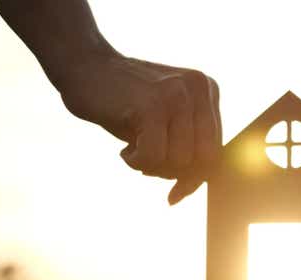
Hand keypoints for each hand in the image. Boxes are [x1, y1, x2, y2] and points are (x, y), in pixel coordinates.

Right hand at [56, 53, 220, 204]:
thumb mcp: (164, 121)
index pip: (216, 148)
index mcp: (208, 90)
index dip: (197, 176)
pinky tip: (124, 151)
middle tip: (146, 163)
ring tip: (133, 149)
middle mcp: (199, 88)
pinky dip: (136, 162)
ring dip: (153, 167)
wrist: (83, 67)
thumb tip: (191, 186)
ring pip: (180, 161)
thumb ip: (186, 145)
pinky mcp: (152, 105)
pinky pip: (154, 156)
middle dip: (175, 173)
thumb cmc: (124, 103)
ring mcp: (177, 94)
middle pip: (203, 158)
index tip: (177, 192)